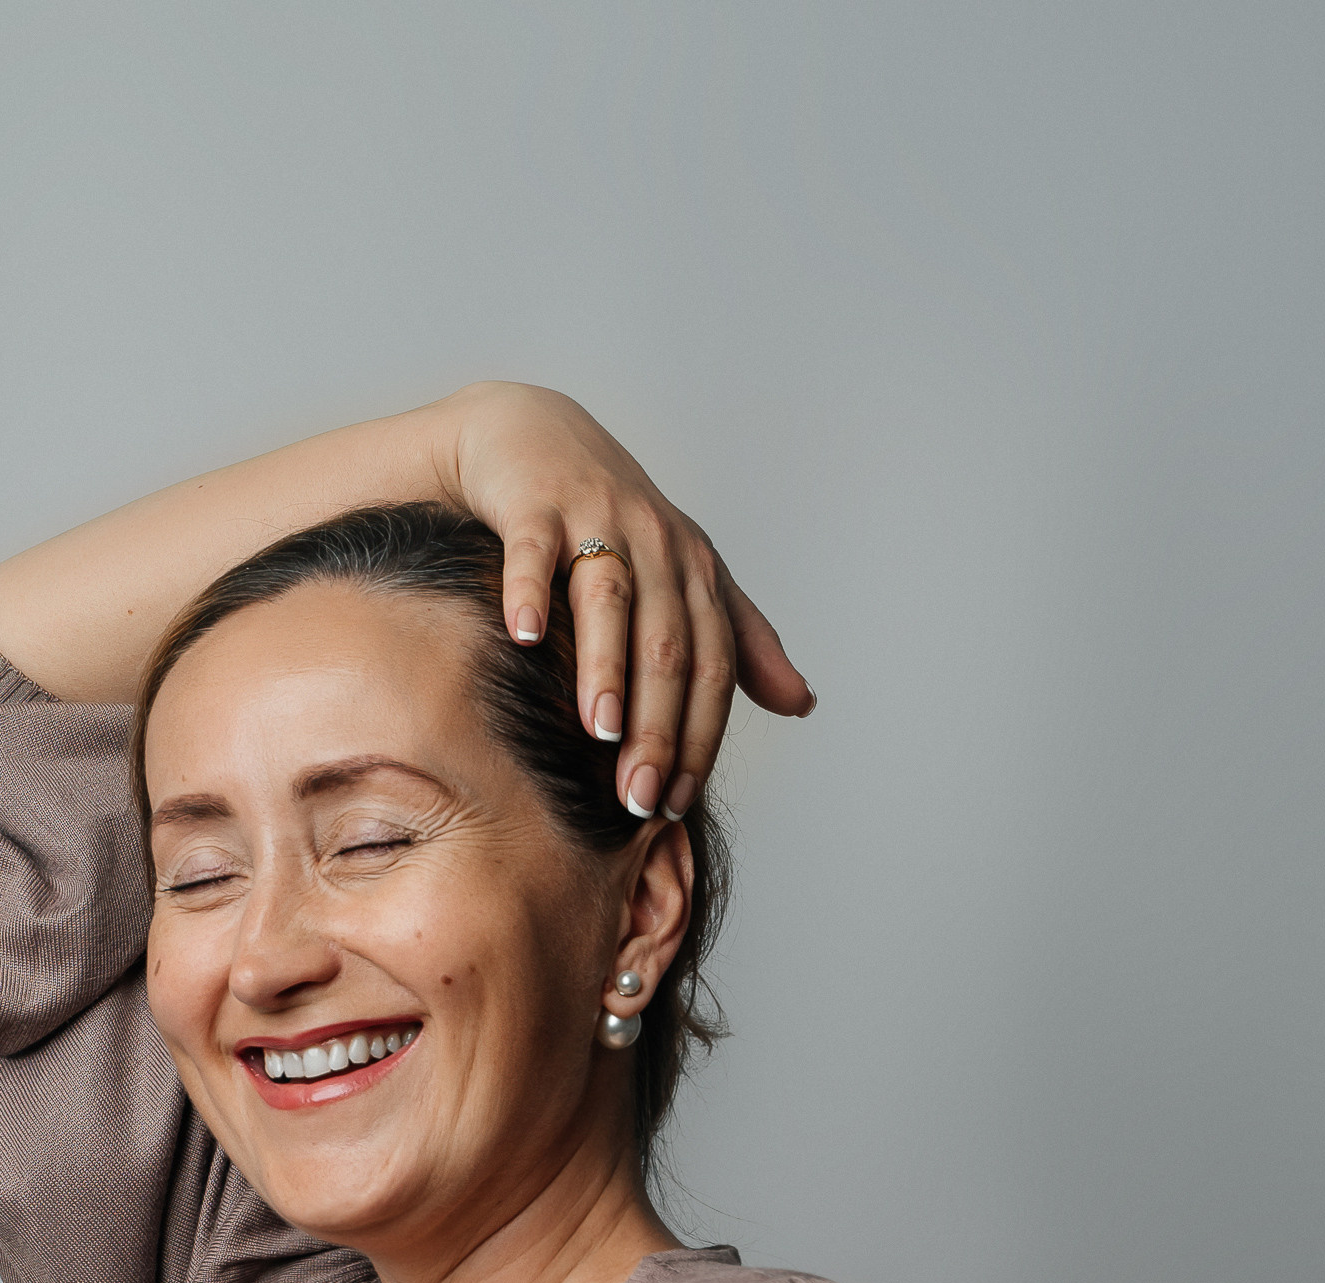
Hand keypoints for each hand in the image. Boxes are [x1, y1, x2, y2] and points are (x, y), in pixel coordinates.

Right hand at [435, 382, 813, 825]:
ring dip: (606, 666)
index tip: (675, 805)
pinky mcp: (534, 502)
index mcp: (693, 572)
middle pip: (666, 645)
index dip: (699, 737)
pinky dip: (529, 590)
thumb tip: (802, 704)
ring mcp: (594, 517)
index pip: (710, 668)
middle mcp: (654, 543)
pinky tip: (522, 637)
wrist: (532, 436)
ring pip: (608, 599)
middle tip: (638, 799)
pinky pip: (532, 549)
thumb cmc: (611, 521)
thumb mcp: (685, 577)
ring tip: (600, 731)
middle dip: (657, 726)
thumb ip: (740, 643)